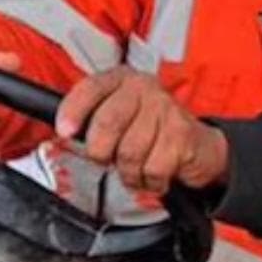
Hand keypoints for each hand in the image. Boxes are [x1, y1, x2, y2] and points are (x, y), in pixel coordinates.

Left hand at [55, 68, 227, 193]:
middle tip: (106, 159)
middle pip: (107, 123)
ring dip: (128, 172)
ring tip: (136, 168)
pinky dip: (150, 181)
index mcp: (121, 80)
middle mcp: (143, 88)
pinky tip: (154, 174)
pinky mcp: (182, 133)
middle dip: (100, 152)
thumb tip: (63, 131)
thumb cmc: (149, 131)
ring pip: (129, 152)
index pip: (90, 89)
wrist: (198, 144)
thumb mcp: (118, 115)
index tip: (64, 132)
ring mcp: (165, 109)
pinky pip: (152, 169)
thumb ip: (90, 118)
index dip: (73, 111)